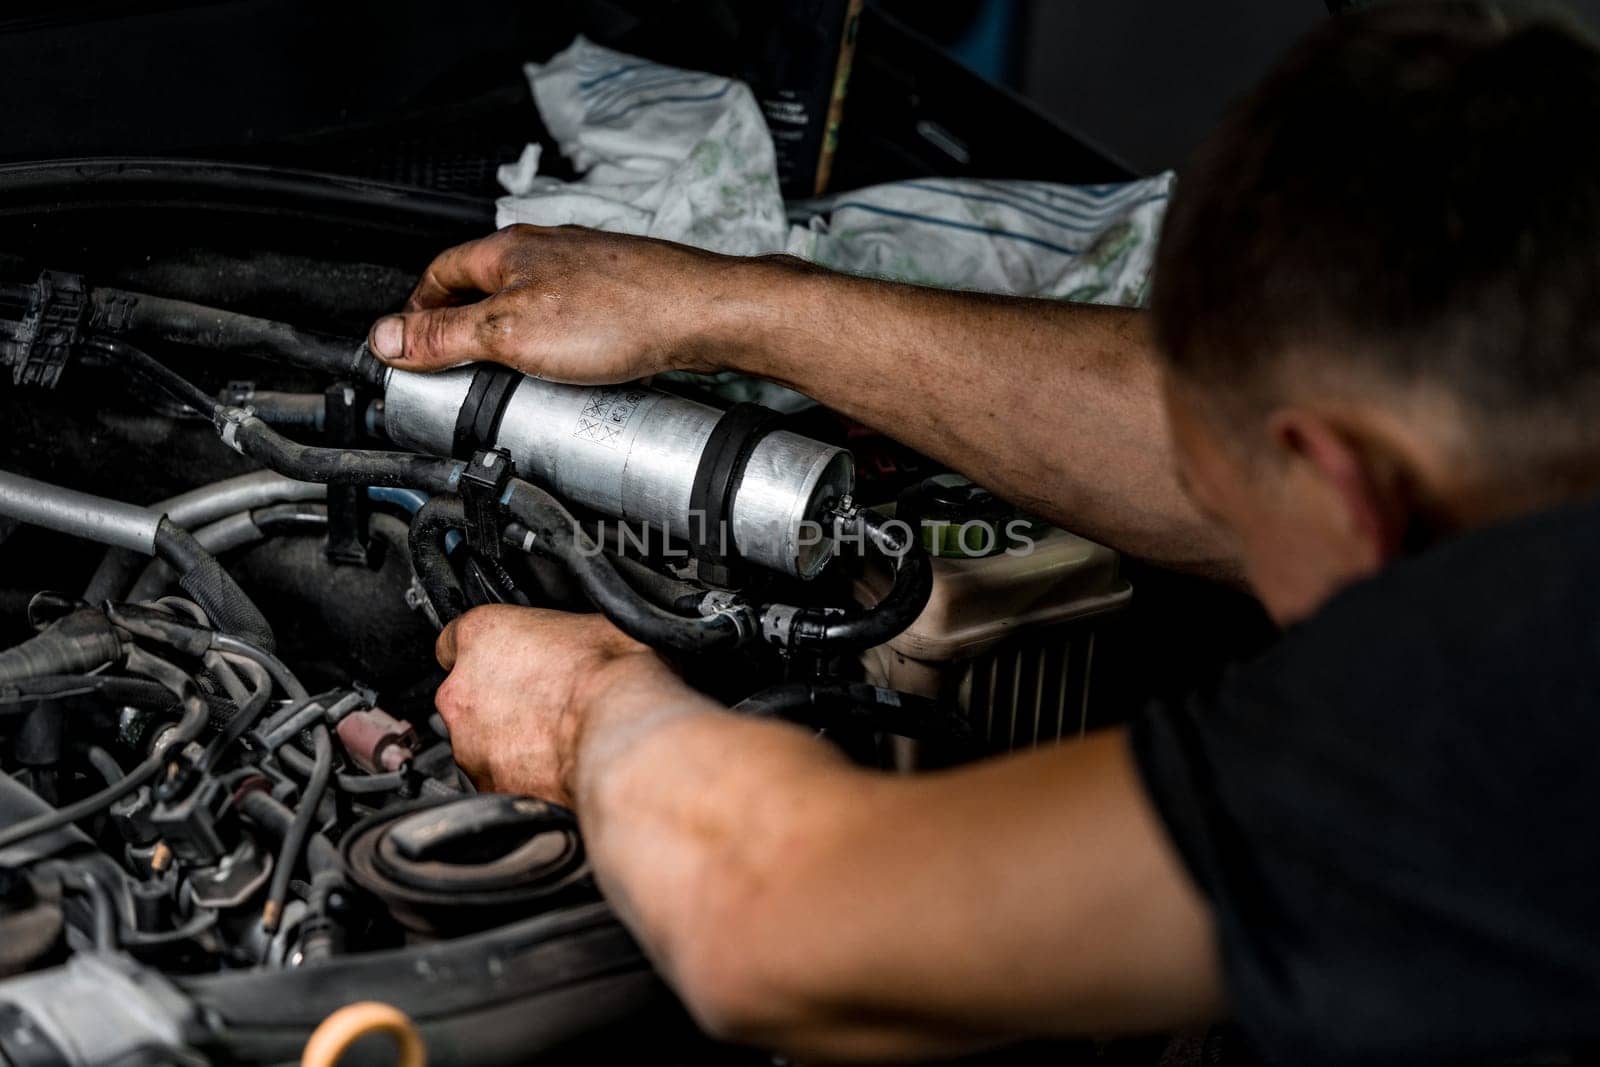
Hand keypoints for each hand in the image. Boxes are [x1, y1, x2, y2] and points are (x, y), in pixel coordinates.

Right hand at [367, 224, 747, 382]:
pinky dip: (553, 344)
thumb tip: (388, 337)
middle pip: (483, 286)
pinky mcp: (620, 294)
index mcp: (509, 250)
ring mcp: (587, 270)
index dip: (417, 310)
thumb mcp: (511, 333)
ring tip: (504, 375)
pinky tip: (565, 371)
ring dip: (510, 336)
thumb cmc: (621, 313)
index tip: (407, 343)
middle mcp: (547, 250)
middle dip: (463, 325)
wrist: (704, 315)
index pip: (440, 273)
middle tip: (451, 366)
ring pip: (529, 302)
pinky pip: (569, 319)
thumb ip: (446, 336)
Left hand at [432, 604, 673, 803]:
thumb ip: (562, 636)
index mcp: (481, 637)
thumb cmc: (612, 678)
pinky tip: (557, 766)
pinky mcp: (490, 786)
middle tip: (544, 702)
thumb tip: (580, 645)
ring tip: (556, 738)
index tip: (508, 662)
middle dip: (497, 701)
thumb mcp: (596, 626)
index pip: (455, 641)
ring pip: (479, 742)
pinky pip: (500, 779)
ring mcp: (470, 745)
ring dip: (508, 741)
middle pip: (466, 696)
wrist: (622, 738)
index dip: (485, 654)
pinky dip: (522, 776)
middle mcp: (461, 692)